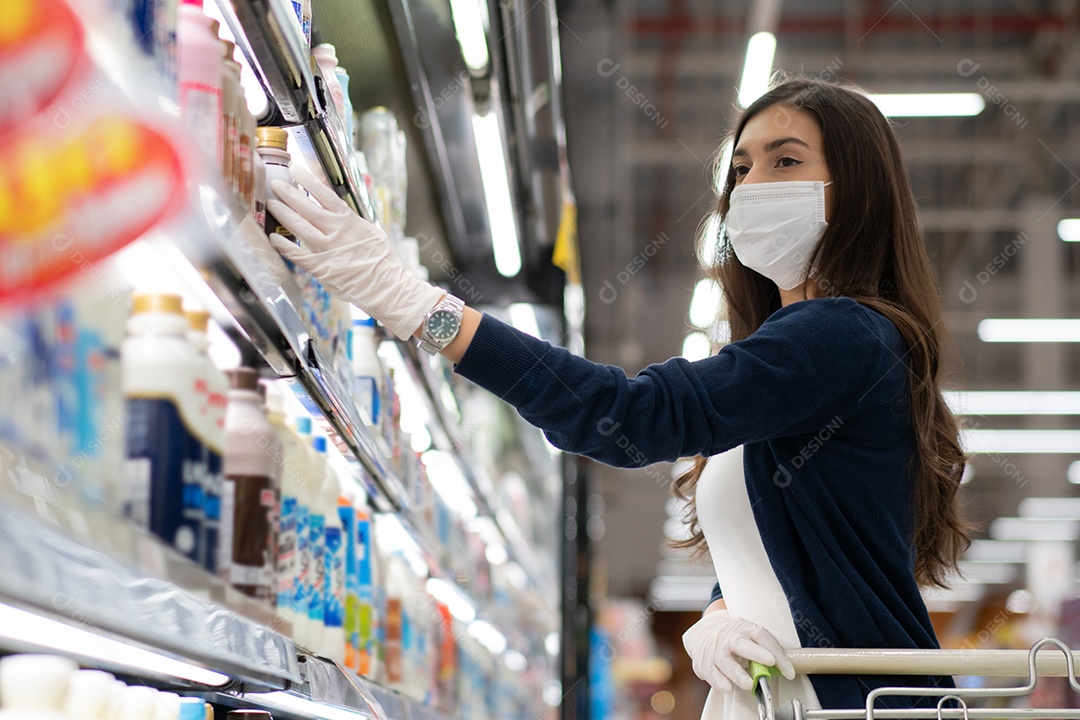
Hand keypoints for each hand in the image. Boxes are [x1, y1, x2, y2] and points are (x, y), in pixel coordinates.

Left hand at [265, 165, 443, 340]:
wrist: (387, 287)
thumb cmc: (382, 261)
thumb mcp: (371, 232)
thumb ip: (351, 221)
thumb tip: (336, 209)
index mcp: (350, 221)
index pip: (324, 195)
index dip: (308, 181)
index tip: (295, 170)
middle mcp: (336, 232)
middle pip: (307, 208)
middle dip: (289, 193)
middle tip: (276, 184)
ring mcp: (327, 250)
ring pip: (300, 227)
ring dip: (283, 214)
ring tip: (272, 204)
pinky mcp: (321, 268)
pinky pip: (298, 255)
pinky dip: (284, 246)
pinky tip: (273, 238)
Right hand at [682, 610, 794, 693]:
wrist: (705, 634)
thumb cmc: (735, 639)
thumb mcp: (751, 638)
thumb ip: (767, 651)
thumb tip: (786, 669)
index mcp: (745, 628)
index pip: (762, 636)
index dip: (776, 651)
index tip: (788, 669)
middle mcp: (729, 637)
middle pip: (741, 644)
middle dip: (756, 653)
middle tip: (770, 662)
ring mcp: (716, 649)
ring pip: (724, 660)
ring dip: (736, 673)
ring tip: (747, 684)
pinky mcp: (705, 662)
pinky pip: (711, 672)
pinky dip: (719, 681)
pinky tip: (727, 687)